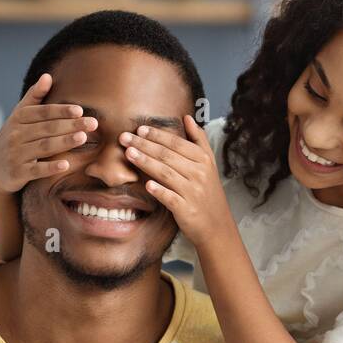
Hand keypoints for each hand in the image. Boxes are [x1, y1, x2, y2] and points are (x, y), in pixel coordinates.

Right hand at [0, 72, 97, 195]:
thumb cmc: (14, 138)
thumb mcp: (19, 116)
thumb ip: (34, 97)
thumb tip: (48, 76)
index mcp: (18, 118)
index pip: (43, 112)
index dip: (61, 111)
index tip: (80, 110)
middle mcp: (16, 134)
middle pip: (47, 128)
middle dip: (70, 125)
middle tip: (93, 124)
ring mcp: (16, 154)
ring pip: (44, 146)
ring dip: (64, 142)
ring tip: (83, 138)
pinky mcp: (18, 173)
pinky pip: (36, 170)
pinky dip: (50, 167)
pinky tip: (66, 165)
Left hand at [119, 114, 234, 243]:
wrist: (217, 226)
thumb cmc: (208, 193)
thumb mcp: (209, 164)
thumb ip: (199, 140)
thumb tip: (187, 117)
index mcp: (203, 160)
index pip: (176, 143)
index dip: (157, 135)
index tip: (140, 129)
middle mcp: (199, 174)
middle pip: (167, 156)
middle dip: (144, 145)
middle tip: (125, 138)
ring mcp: (193, 192)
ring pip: (166, 173)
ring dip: (146, 162)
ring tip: (128, 154)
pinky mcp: (187, 210)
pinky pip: (170, 198)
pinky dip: (159, 191)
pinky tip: (146, 185)